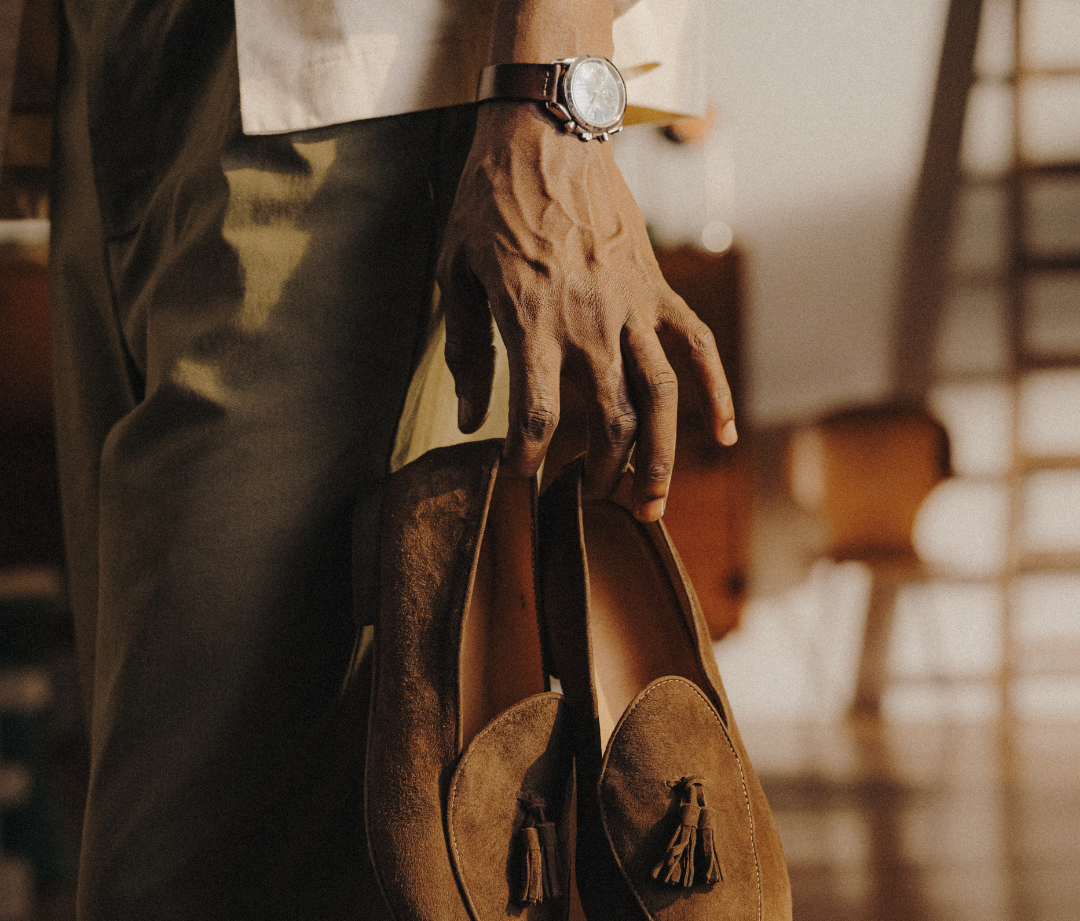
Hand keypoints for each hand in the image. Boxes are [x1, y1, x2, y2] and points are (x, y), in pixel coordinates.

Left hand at [436, 102, 735, 520]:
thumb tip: (469, 422)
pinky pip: (697, 346)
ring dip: (660, 458)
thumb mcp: (458, 276)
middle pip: (609, 421)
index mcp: (533, 323)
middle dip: (600, 472)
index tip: (521, 478)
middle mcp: (590, 324)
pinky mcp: (657, 289)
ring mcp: (633, 307)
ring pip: (660, 398)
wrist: (547, 131)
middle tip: (588, 498)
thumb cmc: (491, 202)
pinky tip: (723, 435)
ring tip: (651, 503)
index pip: (537, 416)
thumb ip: (468, 355)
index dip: (527, 458)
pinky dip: (716, 392)